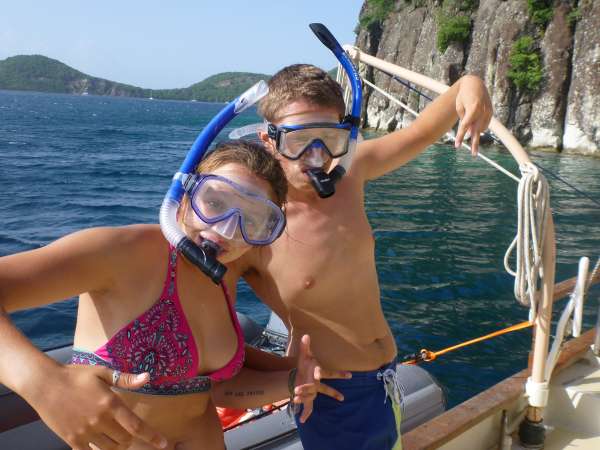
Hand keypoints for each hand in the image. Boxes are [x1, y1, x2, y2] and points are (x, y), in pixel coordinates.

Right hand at [29, 364, 166, 449]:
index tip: (163, 444)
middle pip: (124, 440)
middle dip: (130, 438)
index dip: (152, 437)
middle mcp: (99, 420)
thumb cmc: (76, 376)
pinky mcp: (71, 440)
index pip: (136, 426)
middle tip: (127, 431)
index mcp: (110, 403)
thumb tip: (147, 377)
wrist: (45, 384)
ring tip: (114, 436)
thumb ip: (125, 379)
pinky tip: (98, 443)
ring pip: (109, 449)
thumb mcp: (102, 372)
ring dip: (116, 446)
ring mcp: (85, 432)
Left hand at [292, 334, 351, 423]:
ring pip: (312, 396)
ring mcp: (314, 392)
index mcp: (317, 373)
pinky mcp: (308, 399)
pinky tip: (301, 420)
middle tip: (342, 397)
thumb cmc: (305, 366)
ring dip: (305, 397)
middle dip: (332, 393)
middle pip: (326, 389)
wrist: (300, 376)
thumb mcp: (304, 356)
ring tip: (295, 397)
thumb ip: (305, 346)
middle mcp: (318, 384)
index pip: (323, 373)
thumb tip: (306, 335)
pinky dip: (306, 414)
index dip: (320, 374)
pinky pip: (309, 407)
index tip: (318, 375)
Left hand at [454, 75, 492, 155]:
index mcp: (473, 108)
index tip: (457, 145)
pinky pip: (485, 124)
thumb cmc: (463, 96)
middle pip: (477, 130)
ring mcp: (488, 111)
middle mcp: (482, 110)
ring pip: (481, 128)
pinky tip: (475, 129)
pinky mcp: (490, 111)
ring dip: (475, 135)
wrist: (474, 83)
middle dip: (475, 143)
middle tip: (474, 155)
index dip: (461, 136)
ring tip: (474, 147)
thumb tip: (470, 132)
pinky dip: (479, 127)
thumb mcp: (460, 107)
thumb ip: (465, 120)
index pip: (465, 126)